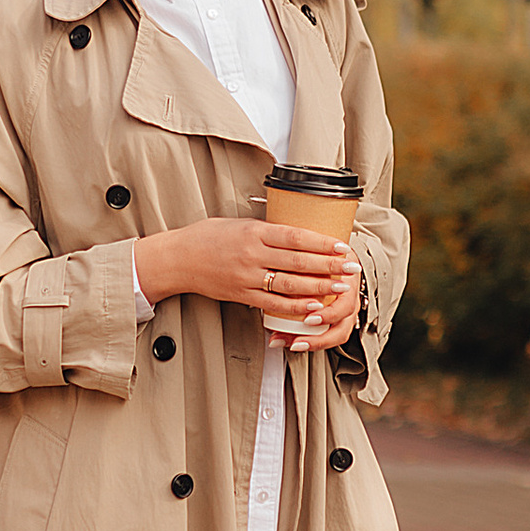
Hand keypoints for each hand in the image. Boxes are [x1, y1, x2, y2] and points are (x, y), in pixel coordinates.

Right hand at [131, 216, 357, 346]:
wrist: (178, 258)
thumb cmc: (208, 237)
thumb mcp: (239, 223)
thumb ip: (267, 230)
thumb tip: (298, 233)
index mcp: (253, 232)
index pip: (294, 237)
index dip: (321, 242)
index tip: (341, 246)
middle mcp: (251, 254)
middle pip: (298, 261)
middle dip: (328, 265)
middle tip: (351, 267)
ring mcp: (246, 277)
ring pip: (289, 285)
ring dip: (318, 287)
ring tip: (340, 288)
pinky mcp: (241, 295)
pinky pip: (273, 304)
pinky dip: (295, 307)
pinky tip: (314, 307)